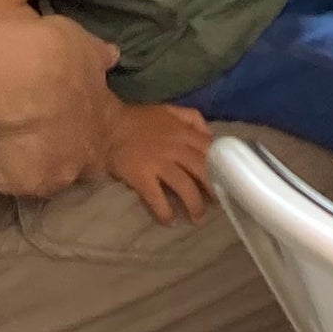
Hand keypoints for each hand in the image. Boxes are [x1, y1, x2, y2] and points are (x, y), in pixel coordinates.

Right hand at [0, 15, 120, 199]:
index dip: (72, 120)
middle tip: (23, 117)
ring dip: (19, 150)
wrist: (23, 74)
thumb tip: (112, 56)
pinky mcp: (20, 185)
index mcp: (106, 121)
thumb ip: (99, 56)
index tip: (51, 104)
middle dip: (50, 143)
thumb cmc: (59, 54)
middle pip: (68, 157)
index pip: (95, 131)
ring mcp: (55, 174)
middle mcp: (86, 155)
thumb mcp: (86, 45)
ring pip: (34, 167)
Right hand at [100, 99, 217, 224]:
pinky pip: (157, 198)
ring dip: (194, 205)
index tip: (226, 181)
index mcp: (184, 131)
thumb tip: (211, 136)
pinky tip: (170, 221)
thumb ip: (192, 119)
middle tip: (217, 205)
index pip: (211, 151)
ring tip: (197, 219)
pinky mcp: (141, 175)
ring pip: (184, 186)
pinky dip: (165, 212)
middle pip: (202, 171)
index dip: (221, 167)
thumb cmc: (139, 120)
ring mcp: (158, 161)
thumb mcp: (169, 110)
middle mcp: (175, 147)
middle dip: (213, 190)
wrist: (106, 127)